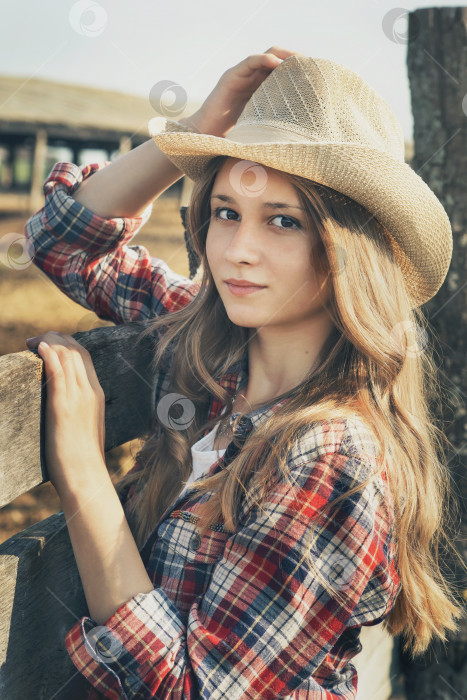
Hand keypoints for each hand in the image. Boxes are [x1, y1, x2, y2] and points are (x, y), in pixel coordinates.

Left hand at [25, 331, 107, 498]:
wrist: (85, 475)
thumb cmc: (82, 457)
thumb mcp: (86, 427)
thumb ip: (79, 411)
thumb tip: (65, 406)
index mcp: (96, 394)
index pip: (84, 357)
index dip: (67, 344)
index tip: (49, 344)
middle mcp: (90, 391)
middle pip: (76, 351)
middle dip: (56, 338)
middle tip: (36, 341)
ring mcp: (78, 397)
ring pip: (67, 356)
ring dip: (48, 342)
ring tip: (32, 342)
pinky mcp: (63, 406)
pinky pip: (58, 371)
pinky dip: (49, 354)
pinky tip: (39, 348)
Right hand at [190, 46, 303, 137]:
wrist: (207, 136)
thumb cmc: (234, 135)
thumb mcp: (262, 126)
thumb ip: (277, 120)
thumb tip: (304, 129)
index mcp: (262, 89)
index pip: (284, 71)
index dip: (300, 70)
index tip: (316, 75)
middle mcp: (253, 79)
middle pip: (278, 59)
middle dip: (296, 60)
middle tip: (311, 65)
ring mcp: (242, 76)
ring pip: (266, 56)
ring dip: (284, 55)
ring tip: (298, 60)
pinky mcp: (231, 76)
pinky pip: (250, 61)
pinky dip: (264, 59)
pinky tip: (277, 63)